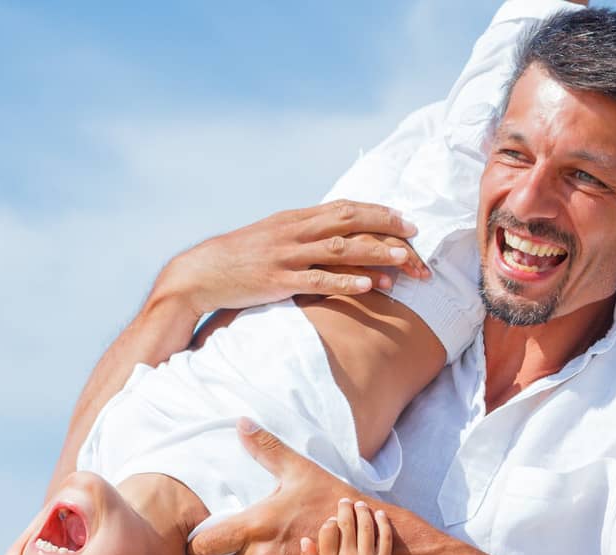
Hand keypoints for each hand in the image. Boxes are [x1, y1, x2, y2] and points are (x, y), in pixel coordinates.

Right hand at [155, 200, 430, 320]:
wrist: (200, 272)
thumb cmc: (238, 260)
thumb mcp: (271, 239)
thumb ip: (300, 236)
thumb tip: (328, 239)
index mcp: (295, 219)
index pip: (344, 208)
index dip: (377, 212)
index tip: (405, 220)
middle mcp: (294, 232)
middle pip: (349, 221)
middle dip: (385, 226)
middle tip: (416, 236)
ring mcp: (287, 256)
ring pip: (340, 249)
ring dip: (375, 253)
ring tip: (404, 260)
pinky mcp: (279, 282)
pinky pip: (318, 280)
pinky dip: (346, 282)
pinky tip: (368, 285)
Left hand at [187, 419, 368, 554]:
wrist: (368, 534)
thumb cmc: (331, 499)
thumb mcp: (299, 470)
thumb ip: (266, 448)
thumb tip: (241, 423)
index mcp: (255, 527)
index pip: (203, 548)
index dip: (200, 546)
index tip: (207, 540)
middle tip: (249, 543)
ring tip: (281, 549)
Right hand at [300, 498, 410, 554]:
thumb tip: (305, 540)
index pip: (327, 532)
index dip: (330, 522)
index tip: (333, 520)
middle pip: (346, 524)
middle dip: (345, 509)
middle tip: (346, 502)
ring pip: (365, 526)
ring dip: (363, 511)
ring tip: (361, 505)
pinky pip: (384, 536)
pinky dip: (382, 521)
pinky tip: (379, 514)